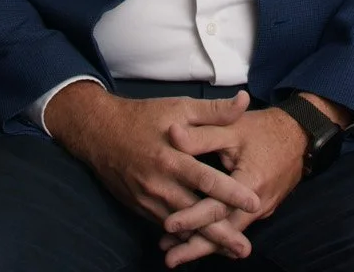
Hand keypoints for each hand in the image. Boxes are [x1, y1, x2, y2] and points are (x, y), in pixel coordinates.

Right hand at [43, 82, 263, 240]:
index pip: (207, 180)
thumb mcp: (178, 108)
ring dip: (205, 241)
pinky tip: (200, 246)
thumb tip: (245, 101)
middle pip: (195, 213)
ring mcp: (148, 199)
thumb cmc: (142, 117)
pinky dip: (184, 238)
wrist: (98, 132)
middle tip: (245, 248)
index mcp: (172, 158)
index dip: (232, 194)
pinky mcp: (141, 207)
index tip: (255, 204)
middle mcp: (159, 183)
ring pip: (181, 226)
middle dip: (221, 233)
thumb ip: (213, 110)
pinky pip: (165, 226)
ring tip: (231, 252)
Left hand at [155, 104, 308, 266]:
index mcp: (250, 183)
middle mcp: (259, 204)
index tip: (167, 224)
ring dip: (204, 244)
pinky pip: (237, 227)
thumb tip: (172, 134)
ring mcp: (263, 209)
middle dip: (196, 247)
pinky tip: (198, 238)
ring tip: (175, 252)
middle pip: (225, 233)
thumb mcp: (232, 128)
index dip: (192, 217)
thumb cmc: (263, 130)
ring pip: (231, 233)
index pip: (217, 207)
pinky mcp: (262, 209)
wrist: (299, 134)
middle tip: (169, 259)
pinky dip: (218, 235)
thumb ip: (202, 136)